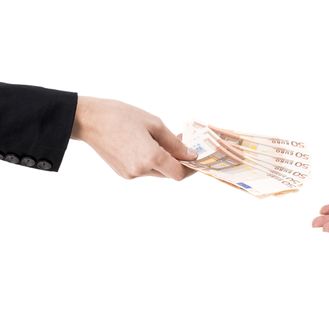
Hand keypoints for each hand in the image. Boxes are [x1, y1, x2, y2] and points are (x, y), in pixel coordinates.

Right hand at [71, 97, 196, 179]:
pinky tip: (145, 144)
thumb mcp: (154, 124)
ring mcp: (130, 174)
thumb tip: (190, 155)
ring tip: (160, 139)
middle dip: (177, 160)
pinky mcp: (123, 173)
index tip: (195, 156)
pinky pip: (144, 170)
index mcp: (151, 158)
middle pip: (168, 173)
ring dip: (163, 160)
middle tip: (181, 141)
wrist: (89, 119)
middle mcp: (141, 171)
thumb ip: (175, 143)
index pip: (179, 173)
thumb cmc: (121, 116)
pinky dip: (150, 160)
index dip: (190, 167)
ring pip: (156, 172)